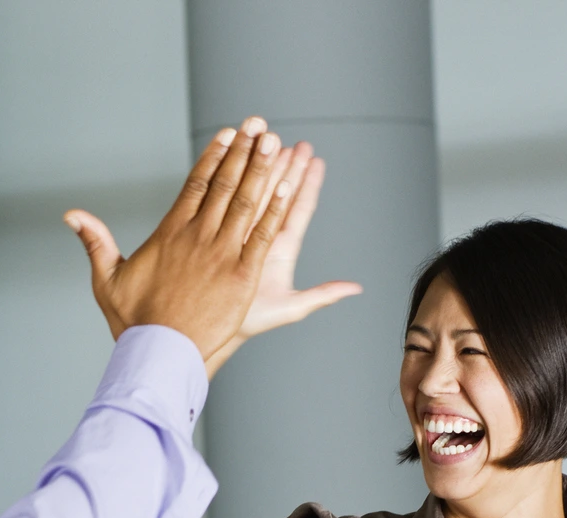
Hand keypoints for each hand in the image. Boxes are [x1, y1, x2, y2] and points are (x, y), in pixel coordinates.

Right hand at [63, 116, 304, 360]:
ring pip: (246, 202)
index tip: (229, 134)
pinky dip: (276, 209)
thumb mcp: (107, 278)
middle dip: (244, 152)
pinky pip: (263, 235)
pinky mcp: (243, 275)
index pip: (196, 184)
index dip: (214, 156)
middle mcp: (198, 237)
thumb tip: (71, 215)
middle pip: (225, 185)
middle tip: (259, 125)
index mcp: (170, 233)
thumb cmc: (133, 321)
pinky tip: (288, 186)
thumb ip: (95, 242)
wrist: (158, 352)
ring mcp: (223, 254)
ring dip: (262, 170)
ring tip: (274, 141)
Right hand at [201, 144, 360, 375]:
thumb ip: (322, 295)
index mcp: (281, 249)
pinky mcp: (219, 233)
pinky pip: (228, 202)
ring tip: (271, 140)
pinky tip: (236, 160)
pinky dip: (233, 181)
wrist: (210, 327)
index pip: (299, 209)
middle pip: (280, 193)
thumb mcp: (290, 309)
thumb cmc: (249, 321)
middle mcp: (263, 236)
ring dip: (263, 166)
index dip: (308, 184)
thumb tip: (355, 288)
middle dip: (288, 166)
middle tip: (295, 141)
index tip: (315, 160)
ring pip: (255, 192)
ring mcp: (241, 233)